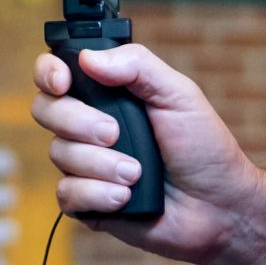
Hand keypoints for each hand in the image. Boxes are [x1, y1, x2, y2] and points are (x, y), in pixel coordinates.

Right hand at [31, 43, 265, 264]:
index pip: (56, 72)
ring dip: (101, 164)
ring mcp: (84, 164)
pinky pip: (67, 193)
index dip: (49, 72)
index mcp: (107, 94)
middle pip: (46, 110)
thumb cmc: (203, 148)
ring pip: (59, 154)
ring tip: (137, 173)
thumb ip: (137, 66)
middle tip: (115, 133)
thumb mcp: (179, 94)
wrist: (219, 206)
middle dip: (78, 122)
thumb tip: (88, 58)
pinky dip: (97, 194)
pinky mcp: (86, 201)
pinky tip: (125, 198)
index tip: (63, 82)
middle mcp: (87, 126)